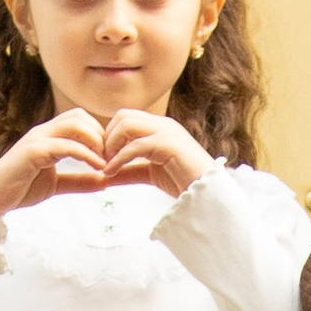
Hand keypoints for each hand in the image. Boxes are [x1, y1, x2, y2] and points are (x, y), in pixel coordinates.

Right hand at [0, 110, 111, 215]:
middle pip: (79, 116)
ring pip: (74, 124)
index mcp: (48, 136)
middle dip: (100, 133)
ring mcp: (37, 139)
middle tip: (111, 157)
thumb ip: (78, 181)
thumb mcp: (56, 184)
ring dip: (95, 141)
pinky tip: (98, 168)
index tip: (110, 155)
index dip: (98, 133)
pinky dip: (86, 155)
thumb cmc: (20, 188)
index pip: (78, 119)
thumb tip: (104, 181)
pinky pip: (65, 145)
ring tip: (105, 161)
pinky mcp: (33, 151)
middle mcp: (42, 132)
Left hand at [100, 109, 214, 197]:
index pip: (125, 118)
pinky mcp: (168, 145)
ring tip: (107, 166)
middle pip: (122, 115)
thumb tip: (104, 175)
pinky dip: (118, 159)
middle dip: (107, 137)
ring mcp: (166, 132)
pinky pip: (135, 146)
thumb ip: (128, 171)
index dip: (109, 135)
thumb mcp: (149, 174)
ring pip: (126, 124)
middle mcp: (163, 124)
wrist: (209, 195)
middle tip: (102, 160)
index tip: (102, 158)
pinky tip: (111, 172)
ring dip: (111, 145)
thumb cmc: (184, 183)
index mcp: (160, 127)